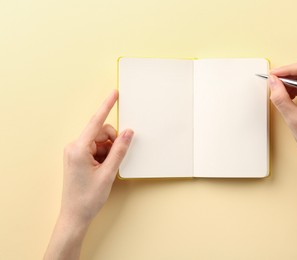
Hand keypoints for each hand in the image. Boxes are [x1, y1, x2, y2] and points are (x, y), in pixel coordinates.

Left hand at [60, 90, 132, 227]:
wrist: (75, 215)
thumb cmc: (88, 197)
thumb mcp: (108, 173)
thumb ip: (119, 150)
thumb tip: (129, 132)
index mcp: (78, 149)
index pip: (96, 122)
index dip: (107, 106)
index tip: (114, 94)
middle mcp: (74, 147)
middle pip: (101, 132)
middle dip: (112, 142)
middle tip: (115, 159)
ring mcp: (76, 152)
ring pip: (100, 141)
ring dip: (108, 151)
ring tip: (106, 169)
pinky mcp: (78, 157)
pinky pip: (96, 148)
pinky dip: (104, 155)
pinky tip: (103, 169)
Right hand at [269, 60, 296, 160]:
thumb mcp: (292, 118)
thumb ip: (280, 97)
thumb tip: (272, 81)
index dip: (287, 70)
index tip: (273, 74)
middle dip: (287, 77)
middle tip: (273, 84)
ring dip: (289, 84)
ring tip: (280, 95)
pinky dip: (294, 90)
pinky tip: (287, 98)